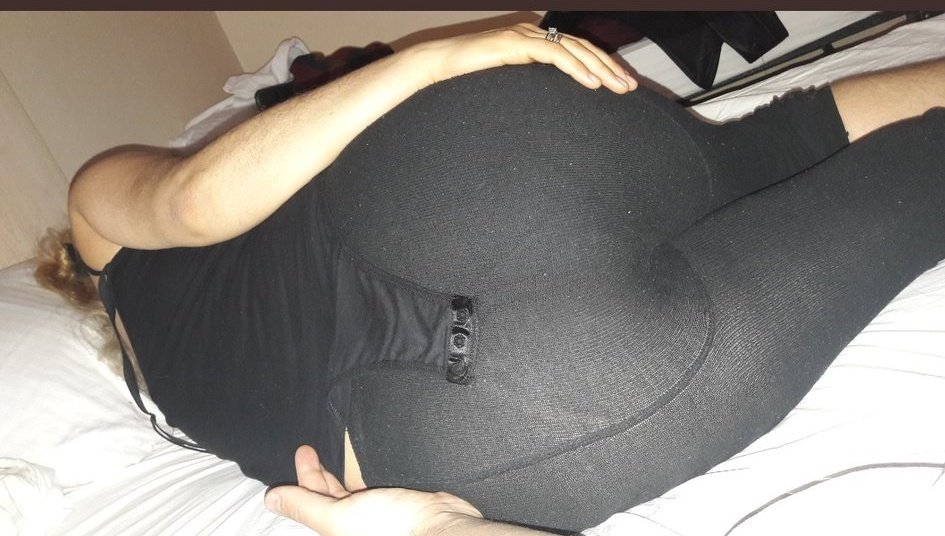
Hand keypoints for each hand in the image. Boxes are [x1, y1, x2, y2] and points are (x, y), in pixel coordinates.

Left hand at [265, 445, 482, 535]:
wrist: (440, 526)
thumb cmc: (390, 526)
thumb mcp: (337, 516)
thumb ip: (305, 505)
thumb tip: (270, 499)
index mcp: (336, 530)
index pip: (311, 502)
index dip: (303, 476)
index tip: (303, 449)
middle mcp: (352, 525)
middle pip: (327, 497)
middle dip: (316, 473)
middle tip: (309, 447)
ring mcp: (373, 516)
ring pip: (347, 493)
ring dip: (335, 476)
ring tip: (329, 456)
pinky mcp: (394, 507)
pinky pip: (369, 490)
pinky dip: (359, 478)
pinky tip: (361, 467)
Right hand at [408, 23, 636, 93]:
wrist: (437, 67)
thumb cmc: (467, 82)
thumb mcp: (508, 88)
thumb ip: (529, 91)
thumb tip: (549, 114)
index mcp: (534, 43)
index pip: (578, 52)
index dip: (602, 66)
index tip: (621, 85)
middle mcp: (534, 34)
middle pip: (582, 48)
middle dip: (610, 68)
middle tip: (630, 87)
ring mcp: (526, 36)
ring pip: (574, 49)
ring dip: (600, 68)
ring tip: (618, 87)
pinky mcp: (516, 43)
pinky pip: (554, 54)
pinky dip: (575, 68)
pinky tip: (591, 82)